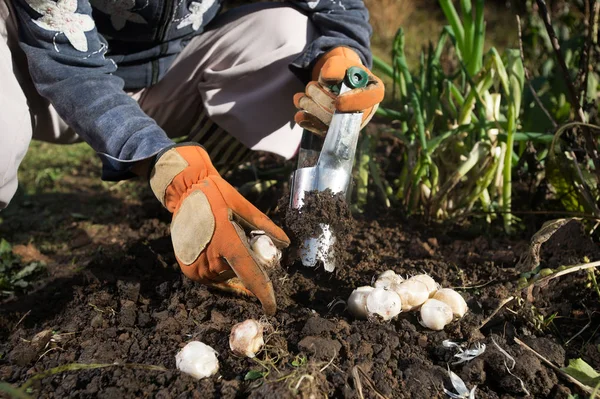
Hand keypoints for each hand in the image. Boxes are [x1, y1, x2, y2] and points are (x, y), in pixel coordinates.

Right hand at [149, 144, 289, 314]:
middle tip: (238, 239)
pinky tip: (214, 248)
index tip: (272, 309)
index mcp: (227, 242)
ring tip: (222, 240)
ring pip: (225, 277)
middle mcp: (210, 259)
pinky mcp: (188, 270)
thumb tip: (286, 244)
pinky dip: (218, 267)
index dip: (263, 294)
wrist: (185, 192)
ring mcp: (197, 266)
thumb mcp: (244, 206)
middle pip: (238, 274)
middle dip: (245, 263)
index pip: (250, 275)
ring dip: (229, 265)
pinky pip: (211, 277)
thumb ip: (266, 226)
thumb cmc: (218, 196)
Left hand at [293, 47, 384, 135]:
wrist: (337, 83)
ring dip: (310, 106)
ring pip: (329, 122)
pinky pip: (321, 131)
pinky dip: (308, 121)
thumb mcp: (341, 63)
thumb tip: (326, 78)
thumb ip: (335, 67)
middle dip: (321, 98)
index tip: (338, 102)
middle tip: (311, 86)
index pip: (371, 97)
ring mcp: (350, 124)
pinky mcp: (335, 131)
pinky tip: (300, 114)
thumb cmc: (343, 72)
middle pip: (344, 111)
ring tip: (304, 95)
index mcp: (374, 90)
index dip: (354, 102)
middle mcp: (365, 111)